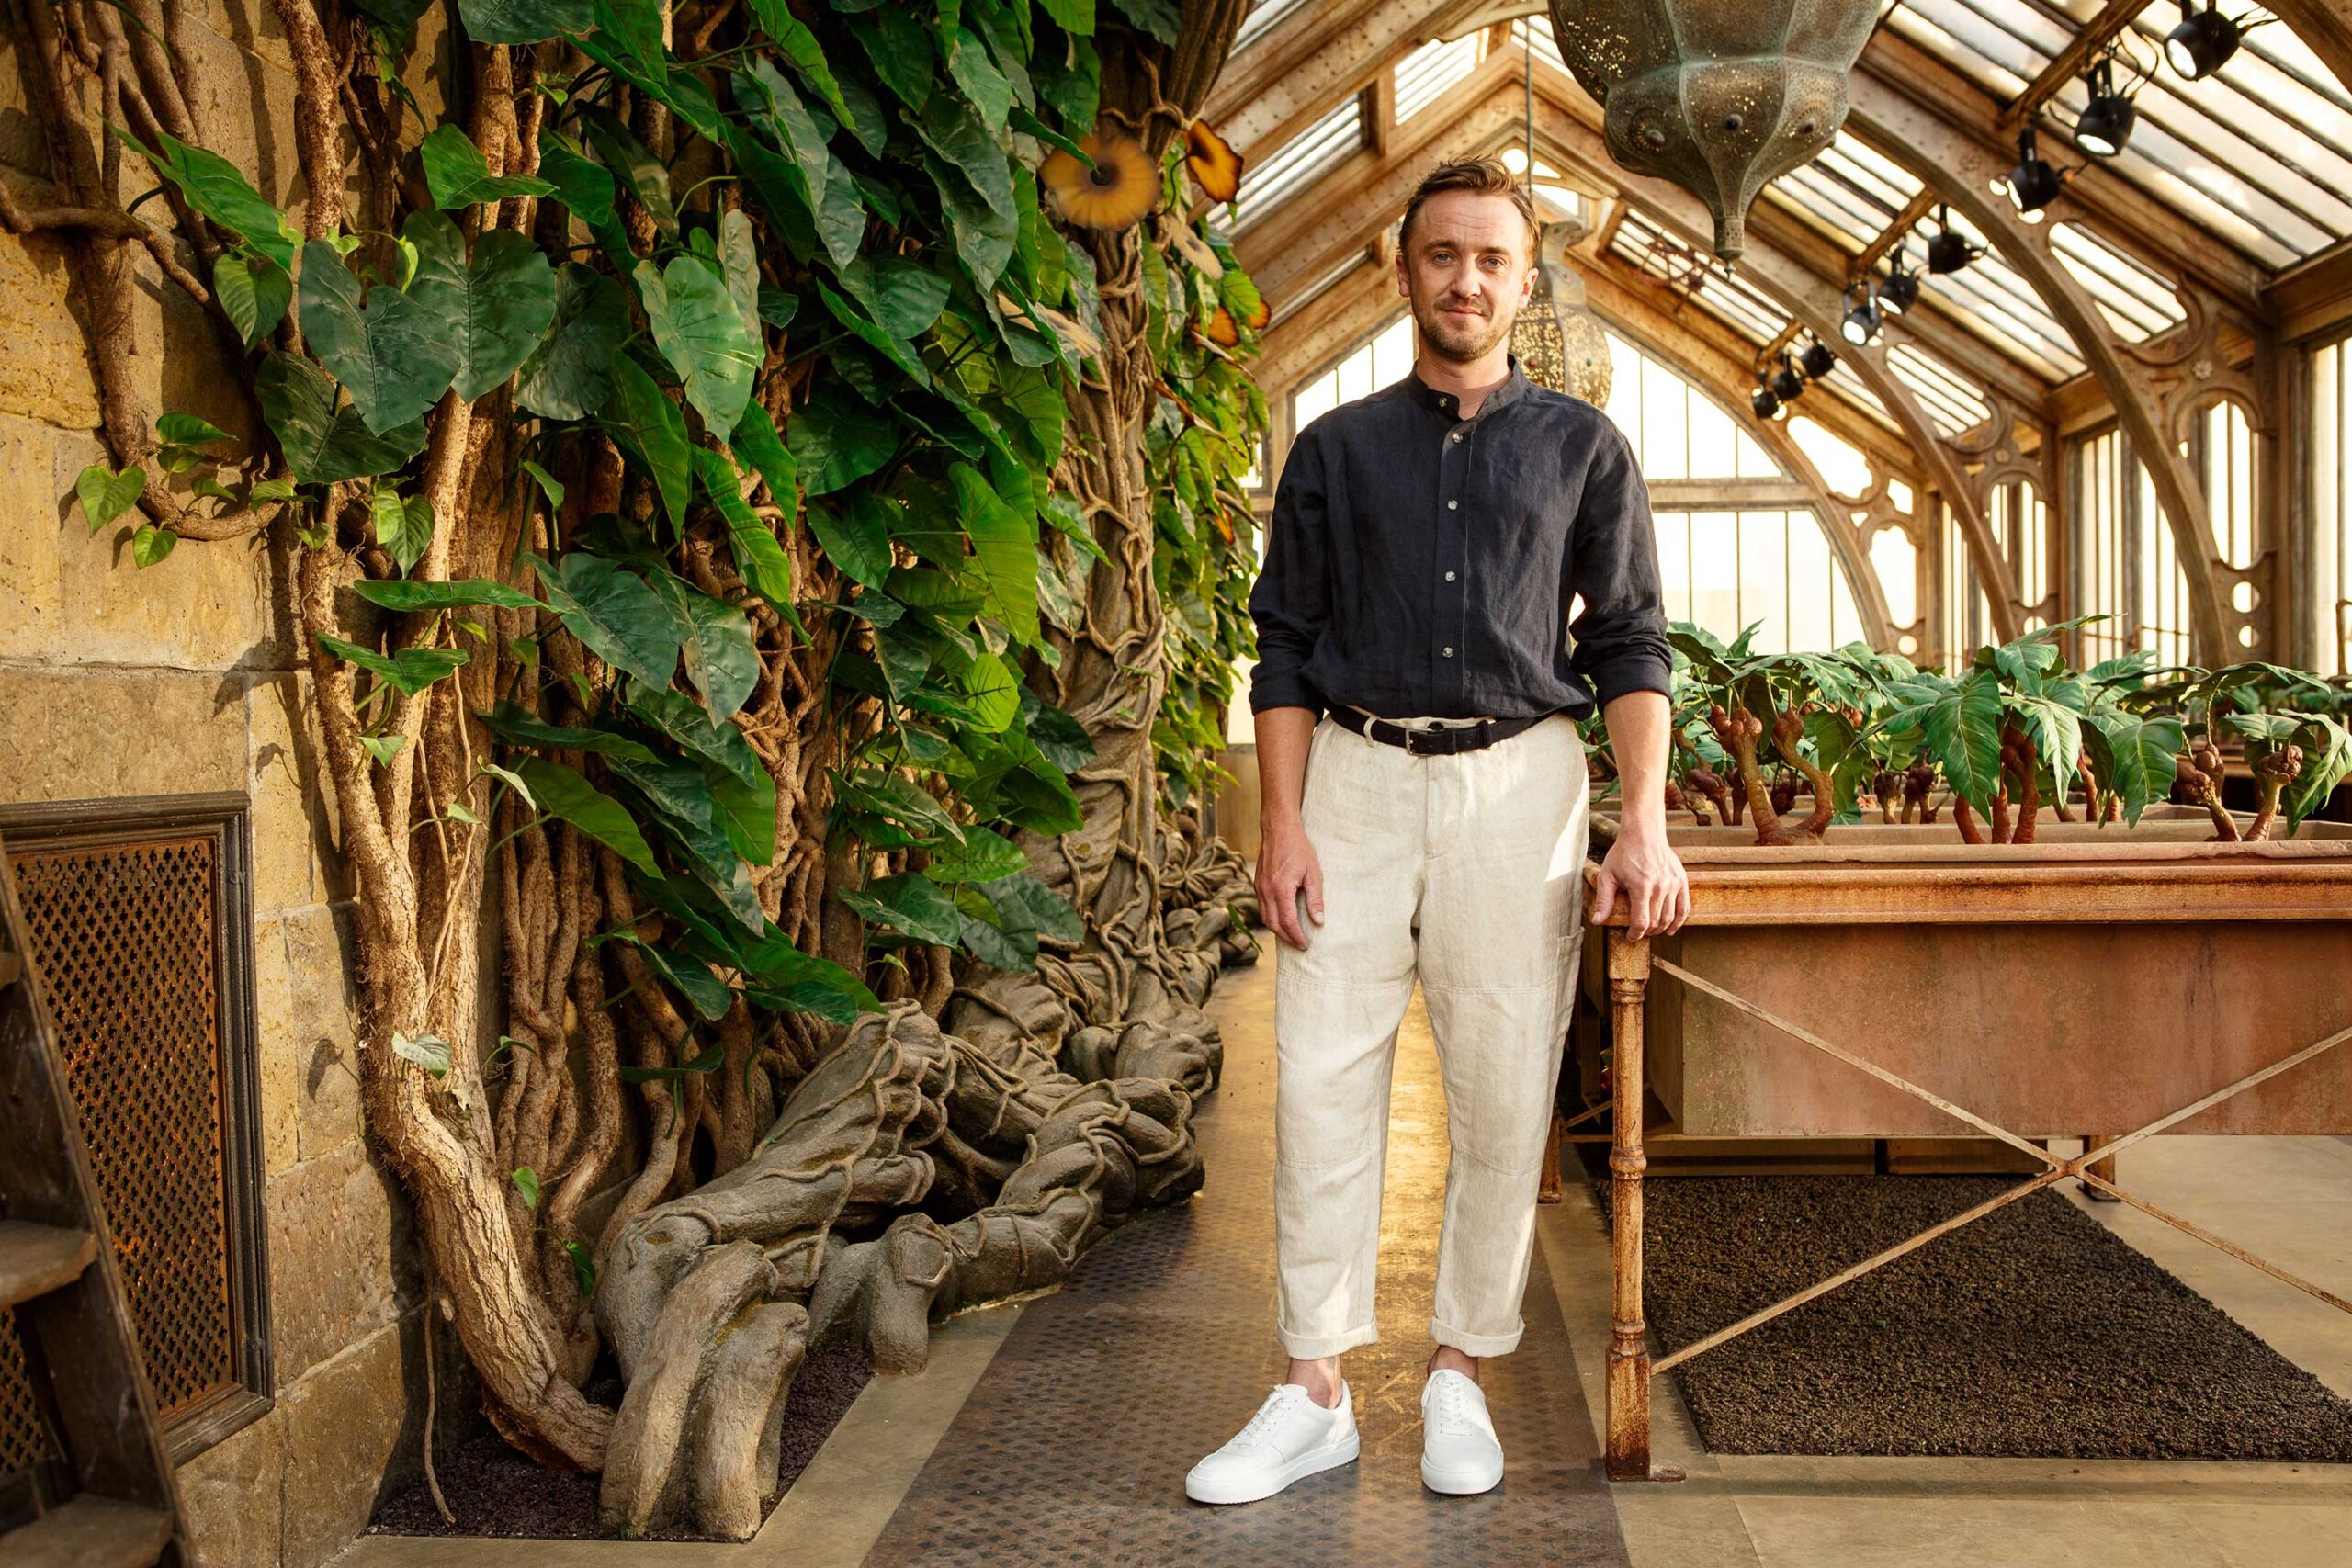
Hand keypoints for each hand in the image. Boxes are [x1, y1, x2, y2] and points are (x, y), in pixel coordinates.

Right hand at [1254, 818, 1323, 949]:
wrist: (1279, 830)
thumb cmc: (1299, 849)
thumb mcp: (1314, 873)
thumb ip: (1315, 899)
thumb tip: (1318, 921)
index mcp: (1281, 889)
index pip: (1287, 921)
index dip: (1296, 936)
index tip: (1305, 945)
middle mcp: (1267, 891)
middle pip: (1273, 924)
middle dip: (1287, 938)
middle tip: (1300, 944)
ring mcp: (1259, 887)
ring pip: (1265, 917)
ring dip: (1277, 930)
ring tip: (1292, 935)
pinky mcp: (1257, 884)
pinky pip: (1262, 907)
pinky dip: (1271, 918)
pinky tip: (1282, 918)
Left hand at [1590, 823, 1688, 939]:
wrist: (1644, 834)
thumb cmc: (1624, 853)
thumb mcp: (1607, 875)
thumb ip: (1604, 900)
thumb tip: (1597, 921)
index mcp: (1641, 887)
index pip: (1642, 922)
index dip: (1636, 934)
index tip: (1631, 937)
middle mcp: (1660, 887)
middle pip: (1656, 921)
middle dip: (1647, 932)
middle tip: (1639, 932)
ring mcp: (1673, 883)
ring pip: (1670, 917)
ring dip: (1661, 928)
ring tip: (1652, 931)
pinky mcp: (1681, 880)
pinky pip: (1684, 907)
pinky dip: (1679, 921)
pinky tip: (1671, 928)